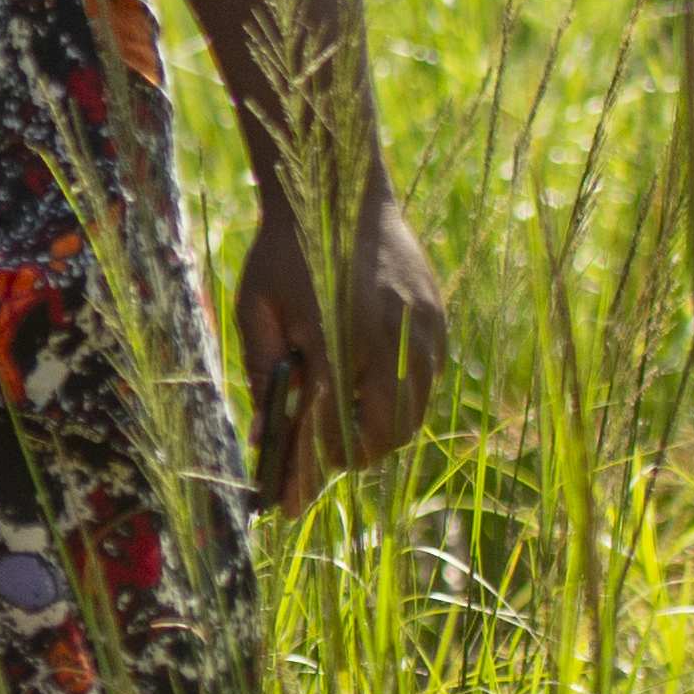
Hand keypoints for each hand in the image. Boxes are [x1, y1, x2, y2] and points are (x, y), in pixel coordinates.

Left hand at [231, 177, 448, 513]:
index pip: (327, 431)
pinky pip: (427, 384)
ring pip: (411, 417)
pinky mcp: (438, 321)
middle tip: (318, 454)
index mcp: (335, 338)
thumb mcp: (256, 307)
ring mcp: (420, 331)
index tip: (288, 504)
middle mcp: (387, 339)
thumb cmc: (285, 250)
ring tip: (344, 420)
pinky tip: (371, 382)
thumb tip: (265, 437)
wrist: (341, 189)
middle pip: (381, 438)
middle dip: (348, 457)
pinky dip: (402, 398)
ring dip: (379, 432)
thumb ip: (261, 372)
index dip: (307, 474)